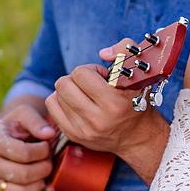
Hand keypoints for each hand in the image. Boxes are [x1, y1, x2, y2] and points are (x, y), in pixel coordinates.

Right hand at [0, 103, 56, 190]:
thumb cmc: (13, 125)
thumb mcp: (23, 114)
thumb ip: (35, 121)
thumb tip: (49, 134)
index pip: (22, 153)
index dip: (42, 151)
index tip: (46, 146)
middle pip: (22, 175)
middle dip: (43, 170)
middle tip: (48, 163)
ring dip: (38, 186)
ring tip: (43, 176)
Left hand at [44, 40, 166, 173]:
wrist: (137, 138)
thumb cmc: (137, 103)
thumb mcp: (137, 76)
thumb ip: (124, 52)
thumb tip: (103, 53)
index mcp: (113, 103)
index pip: (80, 74)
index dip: (91, 69)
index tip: (102, 77)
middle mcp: (96, 119)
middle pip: (63, 84)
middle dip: (76, 78)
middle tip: (90, 84)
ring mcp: (83, 129)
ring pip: (57, 94)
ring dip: (70, 89)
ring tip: (85, 94)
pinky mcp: (73, 135)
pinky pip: (52, 107)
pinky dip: (60, 100)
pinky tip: (75, 102)